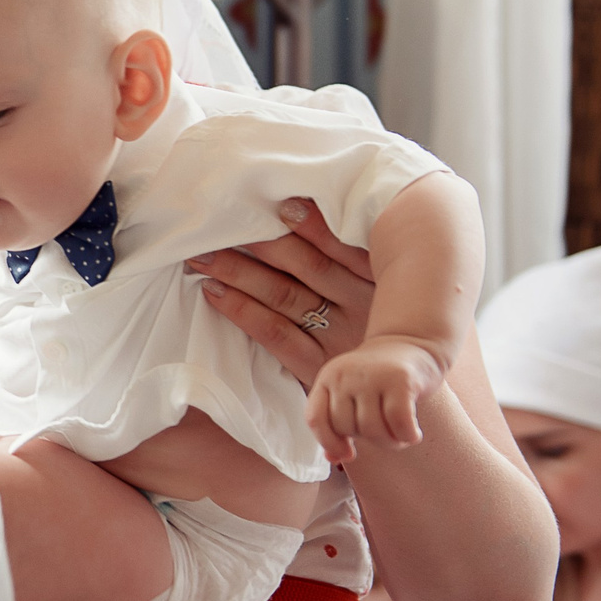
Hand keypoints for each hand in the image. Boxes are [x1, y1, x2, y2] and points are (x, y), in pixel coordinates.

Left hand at [187, 197, 373, 386]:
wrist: (396, 396)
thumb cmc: (383, 332)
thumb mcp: (384, 293)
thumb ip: (356, 259)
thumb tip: (303, 212)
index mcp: (380, 280)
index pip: (343, 245)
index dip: (312, 225)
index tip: (280, 205)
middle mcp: (362, 305)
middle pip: (307, 265)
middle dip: (261, 242)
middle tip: (222, 221)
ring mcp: (339, 337)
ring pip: (282, 295)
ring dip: (238, 271)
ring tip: (203, 255)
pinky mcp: (317, 367)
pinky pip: (273, 333)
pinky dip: (241, 310)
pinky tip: (214, 292)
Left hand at [309, 336, 446, 456]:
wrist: (411, 341)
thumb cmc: (378, 377)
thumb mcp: (350, 393)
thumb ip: (337, 423)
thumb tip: (334, 459)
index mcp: (328, 378)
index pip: (315, 419)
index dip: (329, 443)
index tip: (348, 454)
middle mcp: (345, 375)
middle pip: (347, 428)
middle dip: (367, 440)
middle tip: (384, 431)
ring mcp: (371, 376)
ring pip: (372, 430)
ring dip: (390, 442)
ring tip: (399, 433)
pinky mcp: (400, 380)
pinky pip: (399, 424)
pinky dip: (407, 436)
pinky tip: (413, 434)